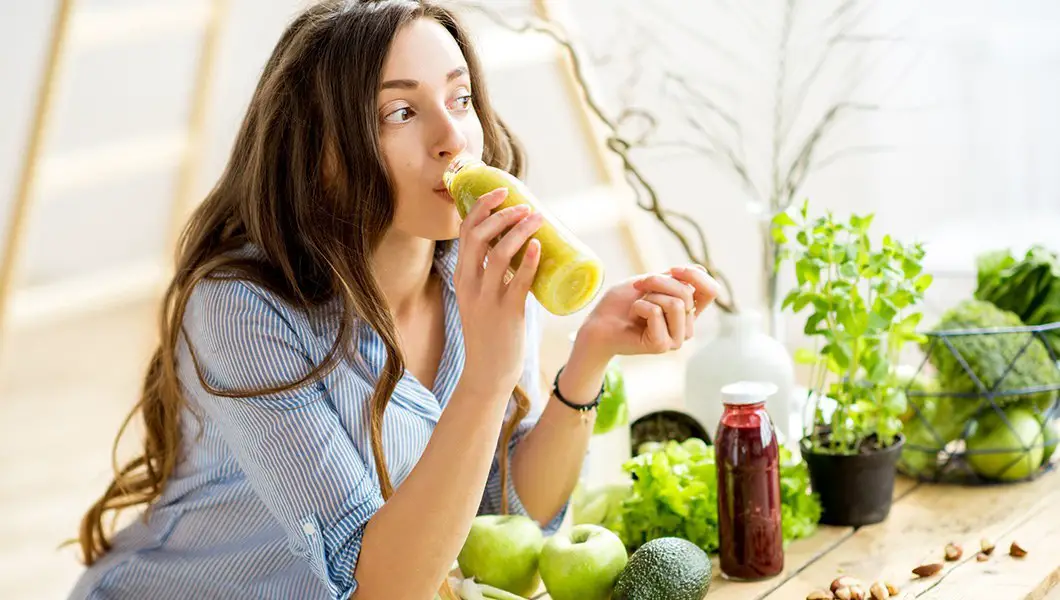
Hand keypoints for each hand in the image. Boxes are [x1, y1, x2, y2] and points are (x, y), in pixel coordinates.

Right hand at [454, 188, 542, 395]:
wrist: (488, 373)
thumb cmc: (491, 333)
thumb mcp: (482, 298)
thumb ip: (496, 276)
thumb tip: (524, 249)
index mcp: (462, 277)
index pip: (465, 232)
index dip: (481, 207)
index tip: (501, 192)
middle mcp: (469, 284)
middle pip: (477, 237)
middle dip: (500, 214)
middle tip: (524, 205)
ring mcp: (486, 299)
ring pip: (497, 255)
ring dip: (518, 231)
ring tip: (537, 218)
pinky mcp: (506, 313)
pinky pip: (517, 282)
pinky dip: (527, 261)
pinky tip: (538, 247)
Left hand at [572, 264, 719, 364]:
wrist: (597, 323)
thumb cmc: (620, 304)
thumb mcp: (649, 282)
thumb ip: (674, 279)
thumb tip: (701, 270)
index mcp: (687, 311)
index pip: (710, 291)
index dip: (695, 276)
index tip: (673, 269)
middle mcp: (686, 327)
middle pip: (687, 292)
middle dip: (658, 282)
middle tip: (638, 287)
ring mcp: (676, 339)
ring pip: (676, 303)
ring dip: (649, 296)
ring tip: (636, 306)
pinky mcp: (662, 345)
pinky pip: (657, 312)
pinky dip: (640, 307)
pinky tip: (633, 317)